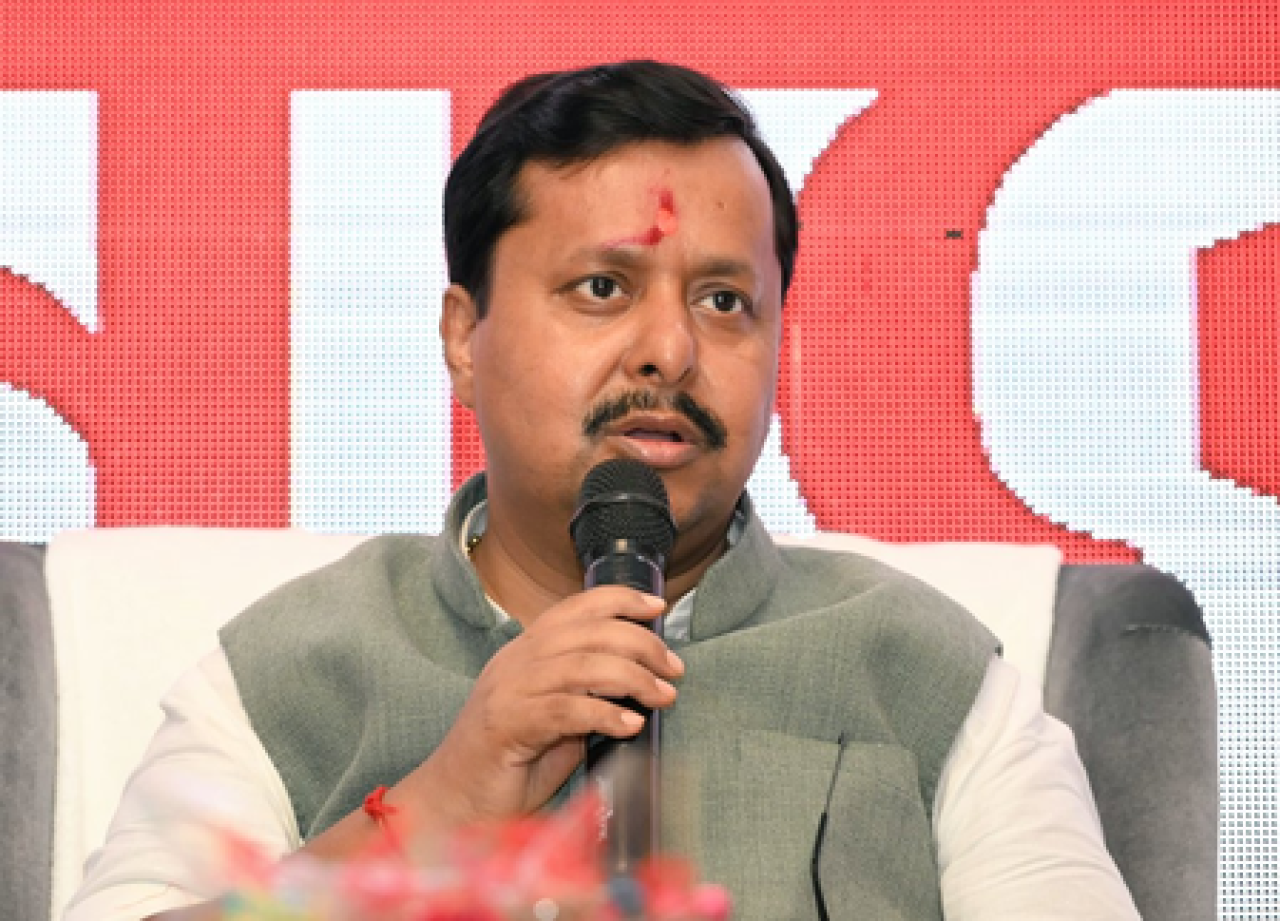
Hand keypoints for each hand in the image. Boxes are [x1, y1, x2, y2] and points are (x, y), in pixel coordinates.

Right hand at [396, 586, 682, 825]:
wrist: (457, 800)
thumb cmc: (512, 762)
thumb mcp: (558, 717)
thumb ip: (589, 693)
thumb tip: (644, 682)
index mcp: (526, 650)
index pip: (576, 607)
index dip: (620, 599)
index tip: (658, 606)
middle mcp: (516, 661)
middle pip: (588, 632)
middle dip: (640, 643)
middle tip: (673, 669)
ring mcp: (509, 691)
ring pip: (582, 665)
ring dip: (632, 678)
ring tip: (663, 697)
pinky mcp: (508, 726)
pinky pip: (566, 710)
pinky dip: (605, 714)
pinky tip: (630, 726)